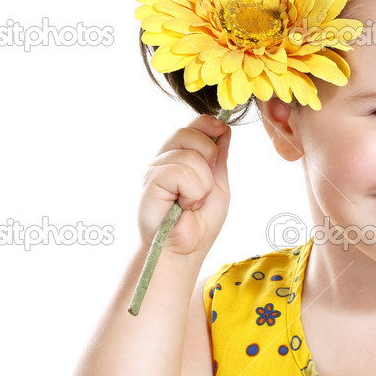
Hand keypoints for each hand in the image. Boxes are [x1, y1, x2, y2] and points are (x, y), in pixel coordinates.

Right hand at [138, 114, 231, 256]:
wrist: (184, 251)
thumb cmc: (199, 223)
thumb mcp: (218, 184)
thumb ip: (219, 158)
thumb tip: (224, 129)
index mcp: (181, 156)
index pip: (193, 124)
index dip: (209, 124)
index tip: (222, 133)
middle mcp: (165, 158)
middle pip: (191, 133)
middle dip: (209, 159)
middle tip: (204, 187)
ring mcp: (155, 168)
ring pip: (190, 156)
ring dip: (202, 185)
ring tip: (192, 202)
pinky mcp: (151, 181)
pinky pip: (181, 172)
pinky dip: (192, 193)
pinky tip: (184, 206)